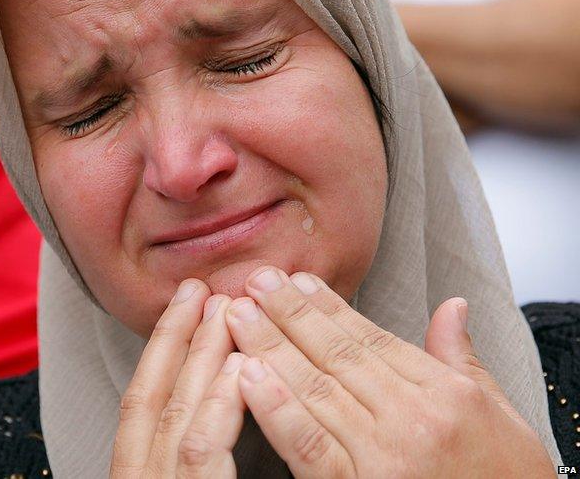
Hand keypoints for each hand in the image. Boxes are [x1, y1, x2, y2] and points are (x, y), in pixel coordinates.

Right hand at [110, 279, 244, 477]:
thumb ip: (189, 444)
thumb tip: (208, 391)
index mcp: (135, 471)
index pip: (140, 399)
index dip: (161, 345)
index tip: (184, 304)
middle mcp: (140, 476)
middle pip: (153, 394)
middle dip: (178, 335)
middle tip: (204, 290)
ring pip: (178, 411)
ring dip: (201, 356)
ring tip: (226, 311)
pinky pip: (201, 448)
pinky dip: (219, 404)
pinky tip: (240, 368)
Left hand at [226, 267, 553, 477]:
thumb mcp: (500, 417)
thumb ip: (462, 360)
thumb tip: (451, 306)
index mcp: (444, 395)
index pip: (371, 339)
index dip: (328, 308)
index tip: (296, 281)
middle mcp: (413, 419)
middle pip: (337, 354)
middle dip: (289, 314)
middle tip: (254, 281)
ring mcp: (384, 457)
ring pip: (315, 389)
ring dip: (270, 347)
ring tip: (239, 314)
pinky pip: (308, 444)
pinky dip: (276, 408)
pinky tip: (247, 376)